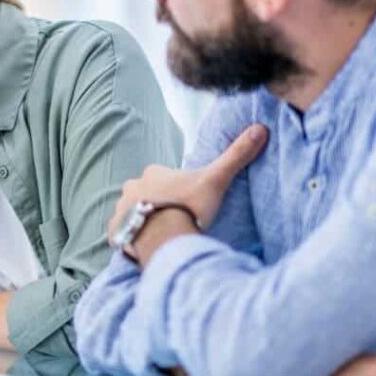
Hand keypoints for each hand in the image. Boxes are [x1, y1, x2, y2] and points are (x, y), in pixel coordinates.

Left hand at [106, 124, 267, 244]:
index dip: (175, 189)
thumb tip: (261, 128)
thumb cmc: (188, 206)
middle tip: (174, 220)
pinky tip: (144, 246)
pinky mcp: (114, 231)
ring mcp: (121, 209)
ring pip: (132, 212)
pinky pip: (121, 233)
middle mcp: (132, 187)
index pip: (163, 177)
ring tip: (162, 236)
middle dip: (157, 204)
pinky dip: (131, 238)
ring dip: (143, 221)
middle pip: (145, 194)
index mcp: (153, 173)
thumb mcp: (215, 180)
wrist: (164, 238)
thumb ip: (235, 156)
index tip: (187, 201)